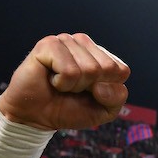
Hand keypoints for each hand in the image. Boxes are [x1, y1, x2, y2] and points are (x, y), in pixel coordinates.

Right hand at [0, 33, 129, 130]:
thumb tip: (101, 85)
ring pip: (89, 69)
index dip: (106, 90)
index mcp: (101, 55)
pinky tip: (51, 79)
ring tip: (61, 84)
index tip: (89, 93)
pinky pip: (69, 71)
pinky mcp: (49, 44)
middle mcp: (84, 44)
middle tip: (72, 89)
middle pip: (106, 69)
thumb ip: (116, 98)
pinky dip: (61, 83)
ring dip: (74, 86)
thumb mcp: (104, 110)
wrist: (35, 116)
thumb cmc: (69, 109)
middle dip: (89, 87)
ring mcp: (66, 41)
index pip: (121, 71)